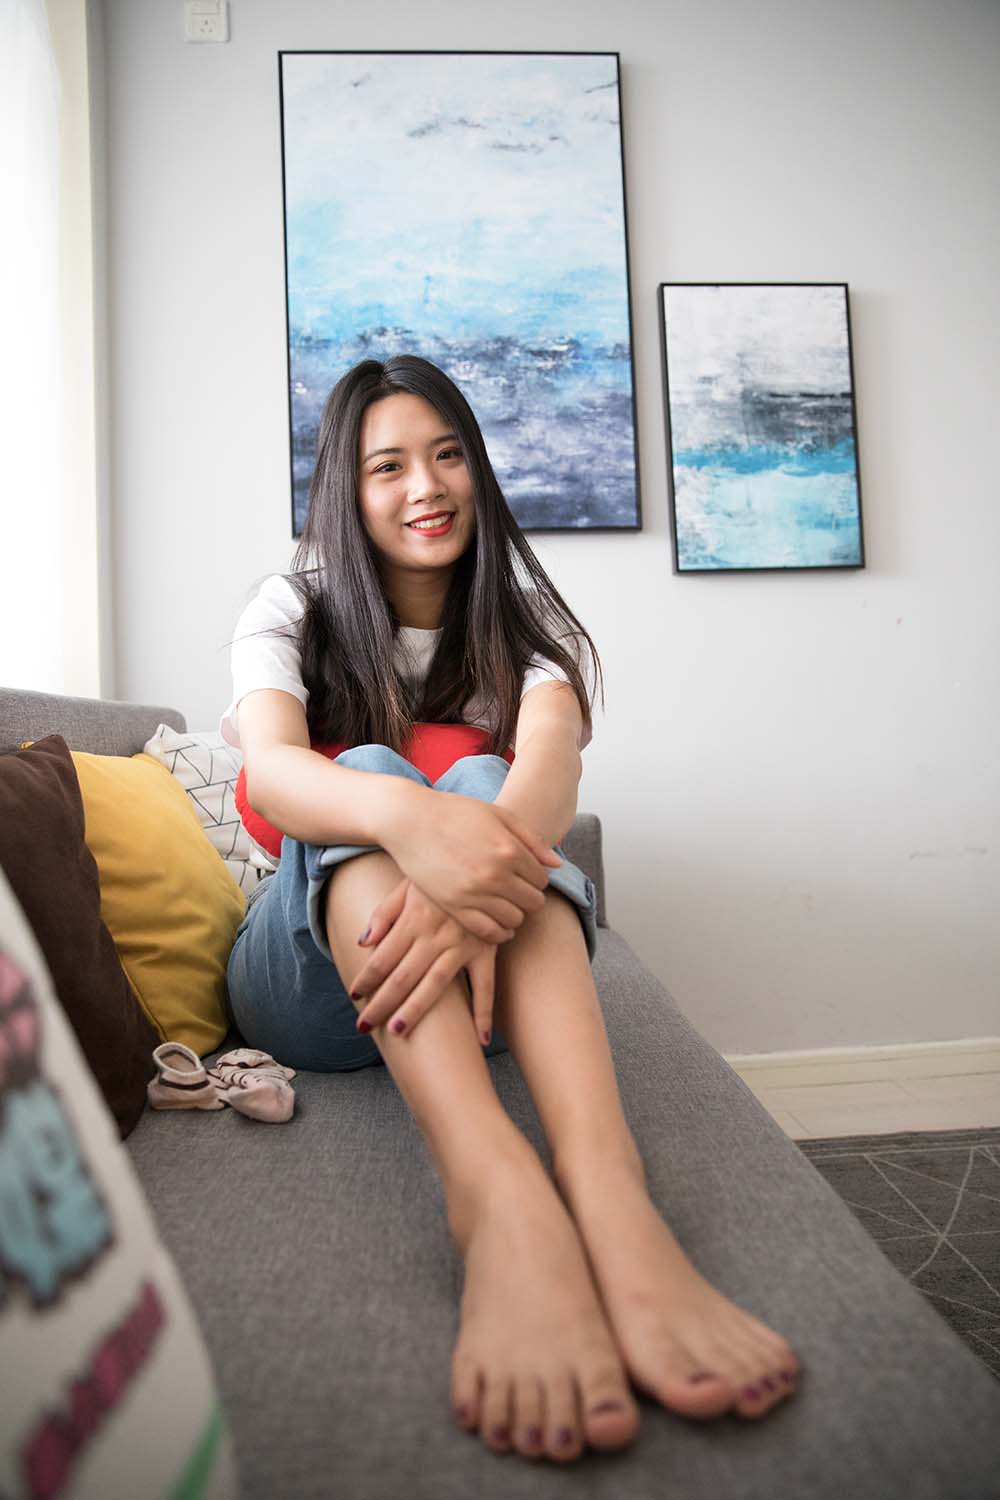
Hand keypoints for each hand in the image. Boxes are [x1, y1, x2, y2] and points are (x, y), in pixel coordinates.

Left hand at [351, 877, 499, 1042]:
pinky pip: (486, 986)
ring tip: (397, 1031)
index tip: (354, 996)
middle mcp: (435, 935)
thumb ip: (385, 912)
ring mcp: (463, 944)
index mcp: (414, 918)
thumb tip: (362, 942)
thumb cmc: (441, 871)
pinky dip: (484, 1013)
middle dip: (381, 1003)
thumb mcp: (409, 882)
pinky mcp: (487, 950)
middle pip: (402, 976)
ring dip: (415, 1010)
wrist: (484, 858)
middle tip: (364, 1026)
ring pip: (436, 985)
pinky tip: (480, 1039)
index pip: (382, 956)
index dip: (366, 978)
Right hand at [382, 786, 561, 942]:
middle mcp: (495, 874)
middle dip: (529, 898)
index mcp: (509, 849)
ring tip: (505, 905)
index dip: (537, 880)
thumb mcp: (498, 815)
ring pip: (514, 920)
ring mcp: (474, 893)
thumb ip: (531, 839)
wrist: (409, 819)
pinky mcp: (454, 907)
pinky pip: (488, 932)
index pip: (542, 880)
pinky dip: (499, 933)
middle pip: (533, 903)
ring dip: (515, 915)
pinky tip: (497, 925)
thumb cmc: (455, 812)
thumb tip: (556, 865)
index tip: (525, 876)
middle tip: (517, 892)